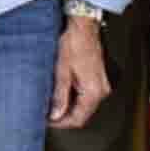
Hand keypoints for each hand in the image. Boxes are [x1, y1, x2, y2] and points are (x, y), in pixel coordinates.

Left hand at [49, 12, 110, 128]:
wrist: (83, 27)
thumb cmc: (73, 44)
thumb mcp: (61, 71)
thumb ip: (59, 96)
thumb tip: (56, 115)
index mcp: (93, 92)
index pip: (78, 119)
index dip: (61, 123)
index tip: (48, 121)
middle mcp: (101, 91)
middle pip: (82, 115)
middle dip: (64, 117)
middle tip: (47, 114)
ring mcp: (101, 85)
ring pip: (84, 106)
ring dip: (69, 108)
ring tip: (52, 103)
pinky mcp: (98, 79)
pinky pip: (87, 96)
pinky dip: (74, 99)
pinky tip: (62, 93)